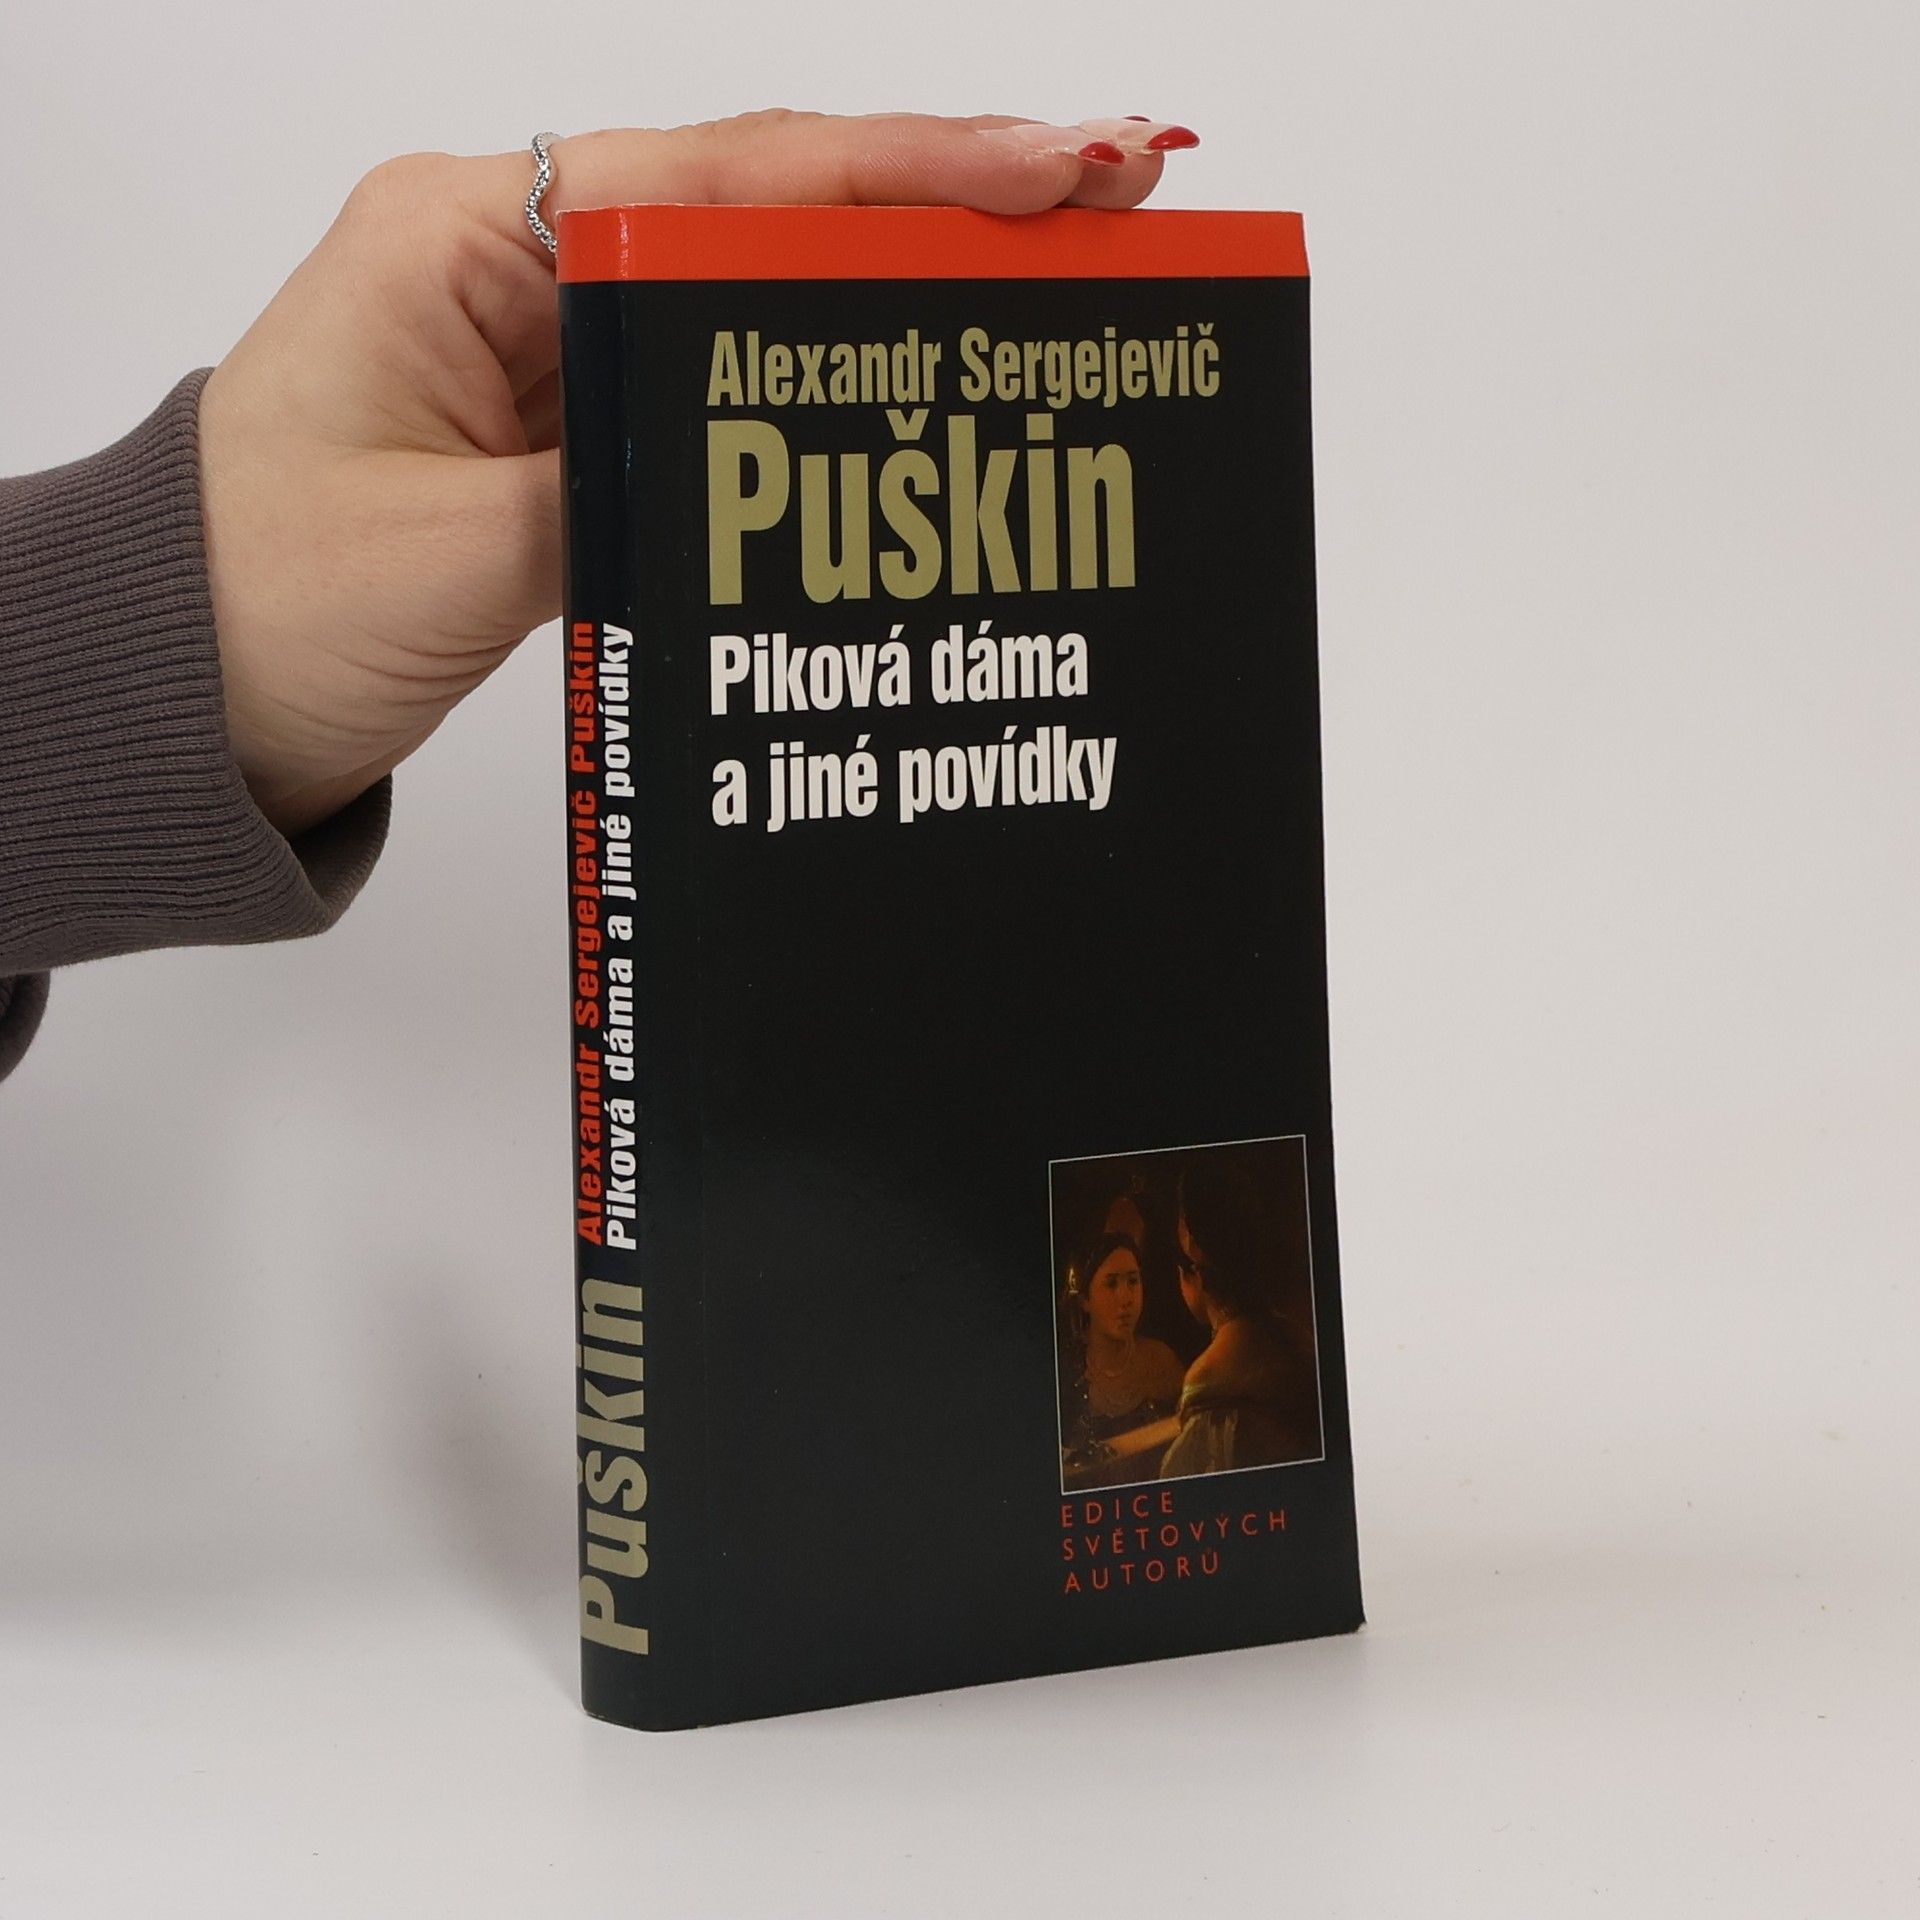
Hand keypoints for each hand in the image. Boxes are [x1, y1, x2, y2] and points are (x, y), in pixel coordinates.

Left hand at [197, 110, 1193, 835]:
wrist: (185, 688)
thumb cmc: (264, 602)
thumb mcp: (456, 554)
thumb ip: (621, 486)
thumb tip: (770, 463)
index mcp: (463, 241)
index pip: (723, 179)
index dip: (904, 171)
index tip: (1057, 163)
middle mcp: (515, 263)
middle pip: (763, 208)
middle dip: (942, 198)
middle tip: (1118, 190)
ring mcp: (550, 342)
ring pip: (756, 292)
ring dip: (900, 288)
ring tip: (1063, 276)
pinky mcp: (571, 424)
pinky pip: (723, 384)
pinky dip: (828, 385)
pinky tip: (923, 390)